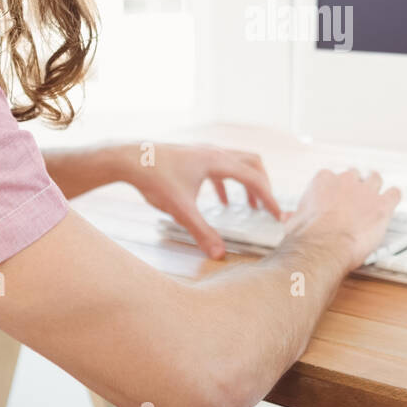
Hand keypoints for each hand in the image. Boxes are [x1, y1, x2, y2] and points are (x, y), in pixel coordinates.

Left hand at [126, 143, 282, 258]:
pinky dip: (228, 184)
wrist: (129, 158)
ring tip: (250, 208)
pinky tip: (221, 202)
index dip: (269, 198)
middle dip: (263, 187)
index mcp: (217, 161)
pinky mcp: (193, 157)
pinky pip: (220, 168)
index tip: (278, 216)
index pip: (254, 179)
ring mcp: (204, 152)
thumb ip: (201, 232)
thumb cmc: (155, 178)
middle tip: (267, 210)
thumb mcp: (180, 210)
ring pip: (237, 164)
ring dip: (247, 184)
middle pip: (253, 164)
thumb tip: (219, 254)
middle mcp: (215, 152)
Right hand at [288, 168, 400, 273]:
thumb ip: (294, 216)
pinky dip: (393, 196)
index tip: (334, 199)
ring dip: (376, 186)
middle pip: (354, 174)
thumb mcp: (293, 223)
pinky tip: (391, 200)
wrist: (325, 244)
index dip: (334, 189)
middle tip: (354, 199)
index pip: (331, 177)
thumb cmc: (306, 235)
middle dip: (355, 185)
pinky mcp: (382, 205)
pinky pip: (394, 193)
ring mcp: (366, 190)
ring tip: (375, 195)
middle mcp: (346, 180)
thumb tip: (287, 217)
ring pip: (375, 178)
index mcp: (323, 180)